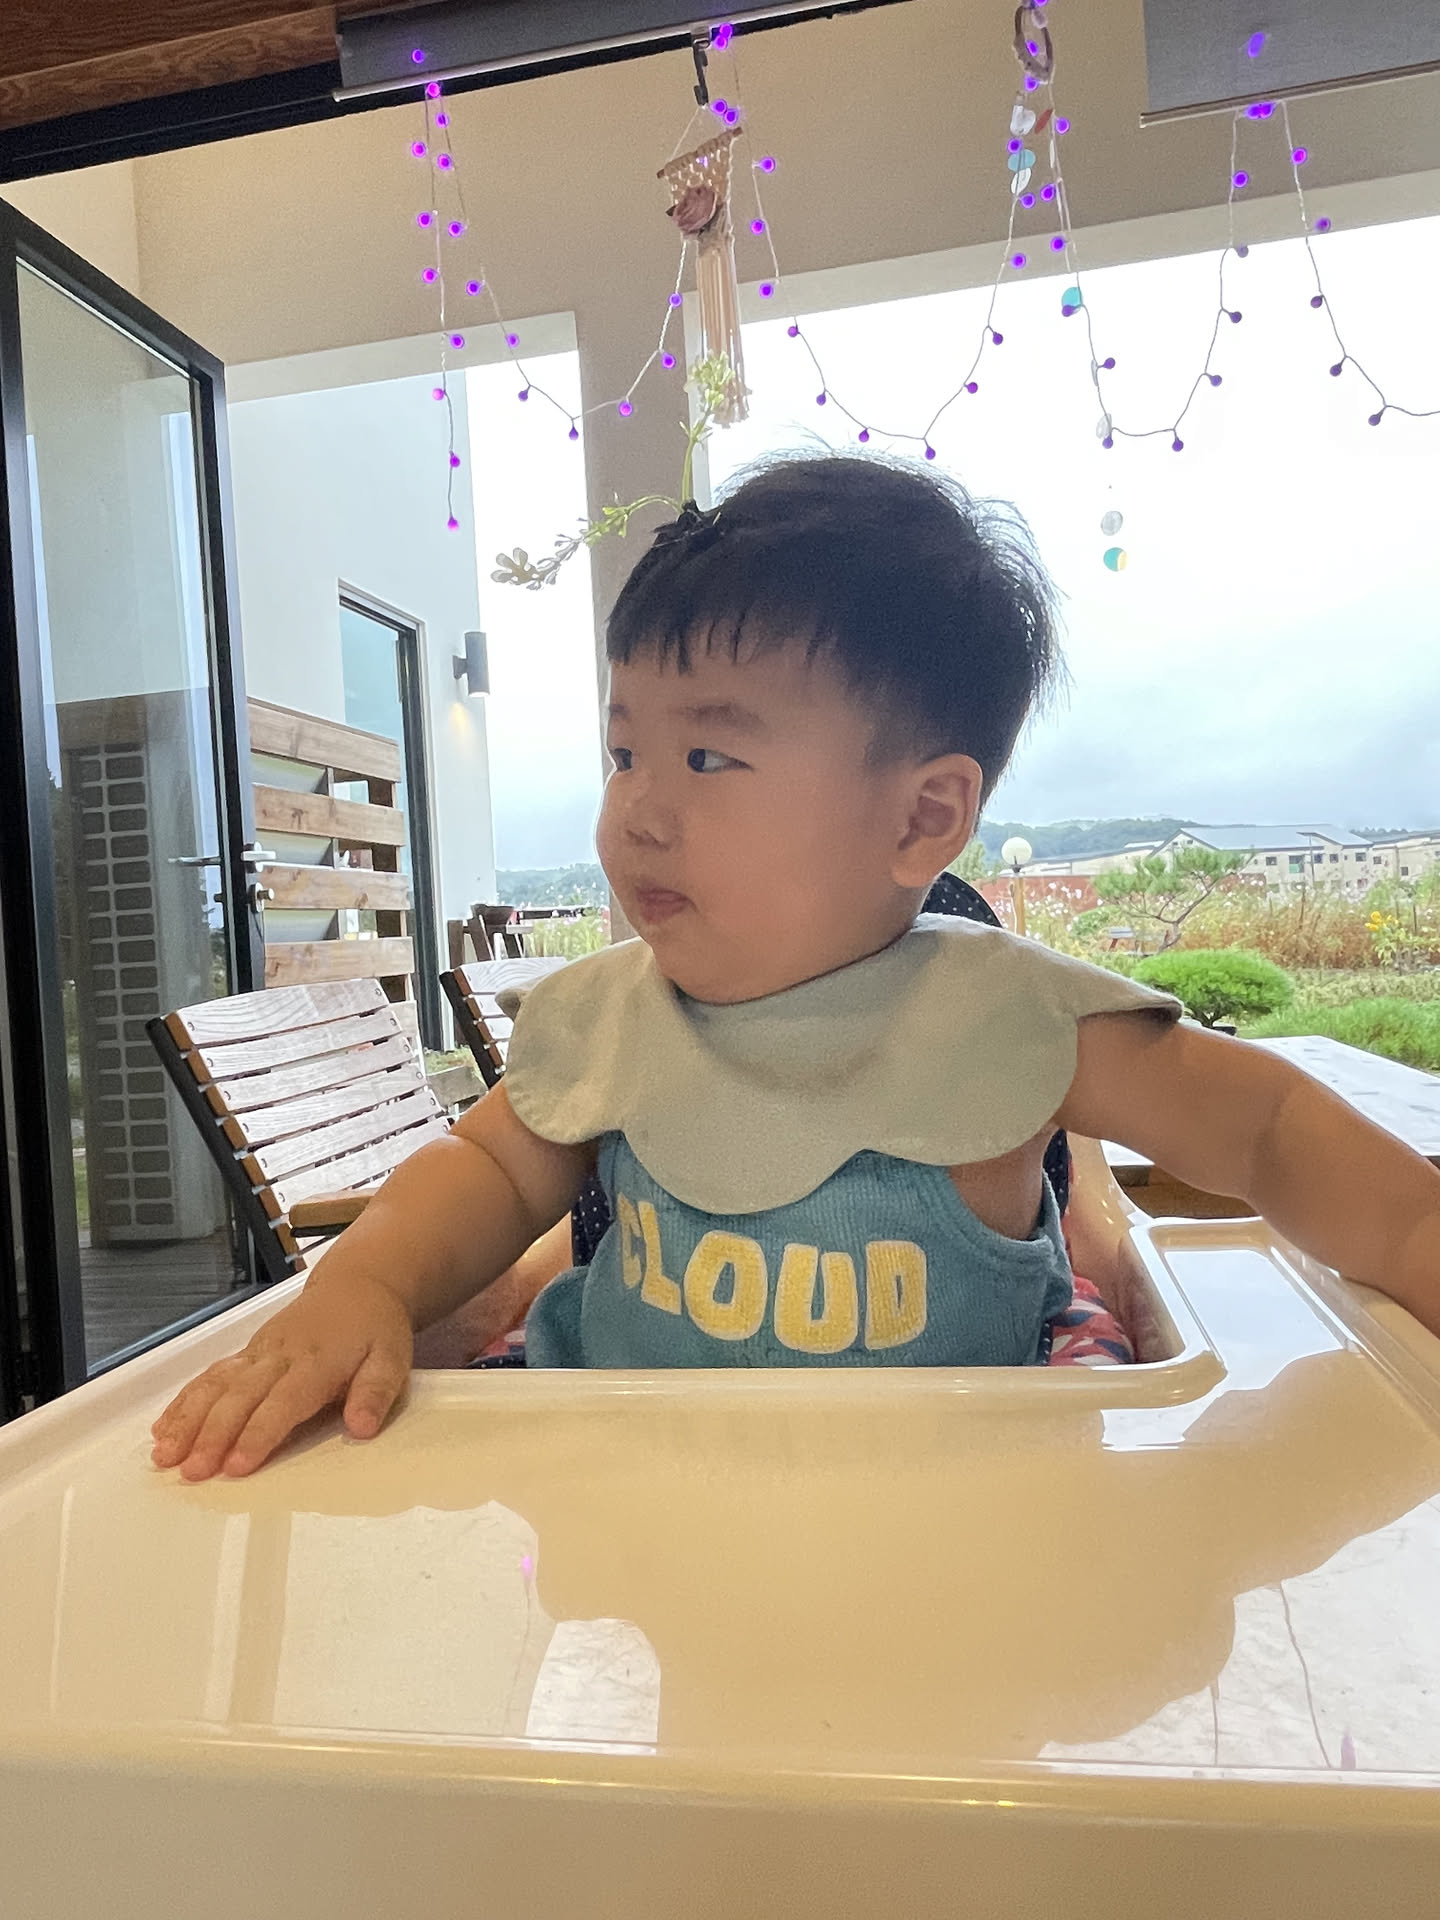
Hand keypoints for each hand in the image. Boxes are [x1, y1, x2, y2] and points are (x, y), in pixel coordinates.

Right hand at [150, 1273, 413, 1481]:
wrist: (358, 1285)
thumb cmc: (375, 1329)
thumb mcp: (392, 1359)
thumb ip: (375, 1393)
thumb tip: (362, 1427)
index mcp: (317, 1361)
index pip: (283, 1401)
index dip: (258, 1433)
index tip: (236, 1465)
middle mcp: (279, 1356)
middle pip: (239, 1396)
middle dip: (212, 1434)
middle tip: (192, 1471)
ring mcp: (258, 1353)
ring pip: (215, 1385)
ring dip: (187, 1420)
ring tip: (164, 1455)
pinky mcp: (246, 1353)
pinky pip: (209, 1375)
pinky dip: (183, 1401)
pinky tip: (163, 1428)